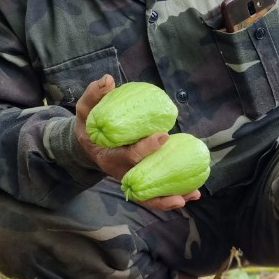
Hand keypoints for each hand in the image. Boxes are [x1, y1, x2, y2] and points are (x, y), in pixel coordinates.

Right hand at [74, 74, 200, 211]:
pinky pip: (154, 193)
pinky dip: (171, 196)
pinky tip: (193, 193)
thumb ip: (94, 95)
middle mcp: (120, 172)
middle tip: (183, 187)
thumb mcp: (85, 110)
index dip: (146, 148)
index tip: (163, 135)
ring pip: (149, 195)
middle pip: (143, 183)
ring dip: (171, 198)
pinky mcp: (138, 182)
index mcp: (108, 156)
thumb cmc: (88, 126)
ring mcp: (130, 180)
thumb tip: (108, 80)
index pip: (129, 155)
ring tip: (193, 195)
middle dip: (162, 187)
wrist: (86, 145)